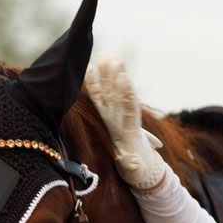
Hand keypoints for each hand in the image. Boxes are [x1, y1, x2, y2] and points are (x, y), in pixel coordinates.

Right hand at [82, 57, 167, 189]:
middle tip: (117, 59)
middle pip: (120, 93)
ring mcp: (112, 112)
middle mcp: (122, 115)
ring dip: (107, 74)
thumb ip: (133, 165)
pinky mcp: (104, 112)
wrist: (132, 159)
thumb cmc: (133, 164)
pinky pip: (97, 96)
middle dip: (118, 76)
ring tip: (104, 56)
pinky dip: (92, 84)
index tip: (125, 79)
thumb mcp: (133, 167)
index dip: (127, 93)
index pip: (130, 107)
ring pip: (109, 90)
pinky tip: (87, 69)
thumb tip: (135, 166)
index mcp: (131, 127)